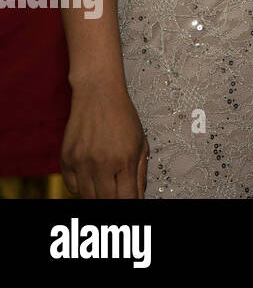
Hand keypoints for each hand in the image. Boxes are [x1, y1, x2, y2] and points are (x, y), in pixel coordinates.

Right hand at [61, 81, 148, 198]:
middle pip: (106, 201)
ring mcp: (81, 163)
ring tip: (106, 186)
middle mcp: (101, 164)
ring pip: (87, 197)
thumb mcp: (141, 142)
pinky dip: (81, 188)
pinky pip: (71, 187)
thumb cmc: (122, 116)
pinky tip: (91, 179)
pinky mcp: (66, 160)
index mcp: (124, 160)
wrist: (98, 94)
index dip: (131, 203)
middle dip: (115, 201)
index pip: (127, 198)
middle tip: (119, 194)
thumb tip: (139, 195)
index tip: (133, 201)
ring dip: (98, 196)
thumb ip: (140, 172)